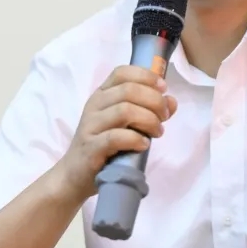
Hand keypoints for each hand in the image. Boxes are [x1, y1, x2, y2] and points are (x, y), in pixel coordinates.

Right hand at [57, 64, 176, 200]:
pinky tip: (143, 145)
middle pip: (129, 90)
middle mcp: (94, 106)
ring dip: (149, 120)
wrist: (75, 175)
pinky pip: (116, 137)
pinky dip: (135, 139)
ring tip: (157, 132)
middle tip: (164, 117)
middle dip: (154, 101)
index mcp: (102, 95)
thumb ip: (149, 110)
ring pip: (124, 110)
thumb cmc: (103, 147)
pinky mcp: (91, 148)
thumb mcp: (127, 124)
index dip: (146, 76)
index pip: (122, 72)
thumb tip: (171, 101)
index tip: (164, 89)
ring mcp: (90, 126)